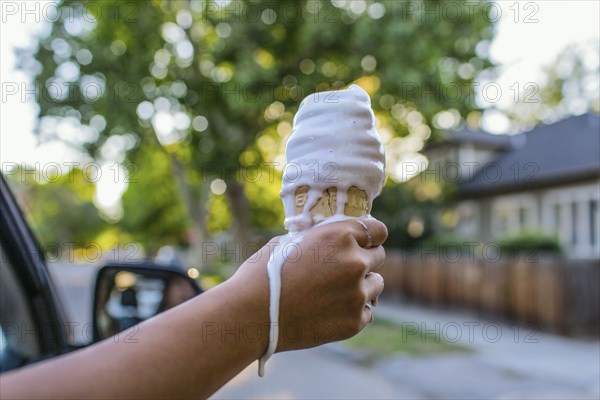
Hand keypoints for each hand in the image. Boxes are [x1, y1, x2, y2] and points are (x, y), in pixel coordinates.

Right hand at [231, 217, 386, 352]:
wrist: (251, 315)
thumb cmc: (262, 274)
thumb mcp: (288, 242)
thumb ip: (317, 239)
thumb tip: (328, 239)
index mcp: (340, 236)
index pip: (378, 230)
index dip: (371, 236)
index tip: (365, 241)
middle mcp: (355, 262)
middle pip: (379, 256)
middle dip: (364, 260)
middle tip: (342, 269)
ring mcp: (357, 294)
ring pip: (376, 285)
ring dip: (362, 286)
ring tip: (335, 292)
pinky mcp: (355, 322)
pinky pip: (367, 311)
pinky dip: (354, 310)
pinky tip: (331, 310)